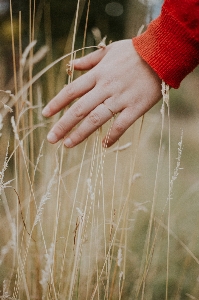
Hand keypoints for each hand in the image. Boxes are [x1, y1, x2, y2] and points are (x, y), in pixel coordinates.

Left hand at [42, 39, 161, 147]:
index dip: (56, 104)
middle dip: (62, 125)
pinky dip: (113, 136)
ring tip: (68, 145)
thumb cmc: (134, 52)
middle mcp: (105, 88)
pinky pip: (122, 125)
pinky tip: (105, 146)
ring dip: (80, 134)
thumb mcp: (109, 50)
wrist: (162, 54)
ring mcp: (120, 99)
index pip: (71, 91)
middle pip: (79, 109)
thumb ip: (89, 60)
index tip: (45, 115)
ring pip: (96, 119)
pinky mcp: (136, 107)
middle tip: (51, 139)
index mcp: (98, 75)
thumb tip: (70, 66)